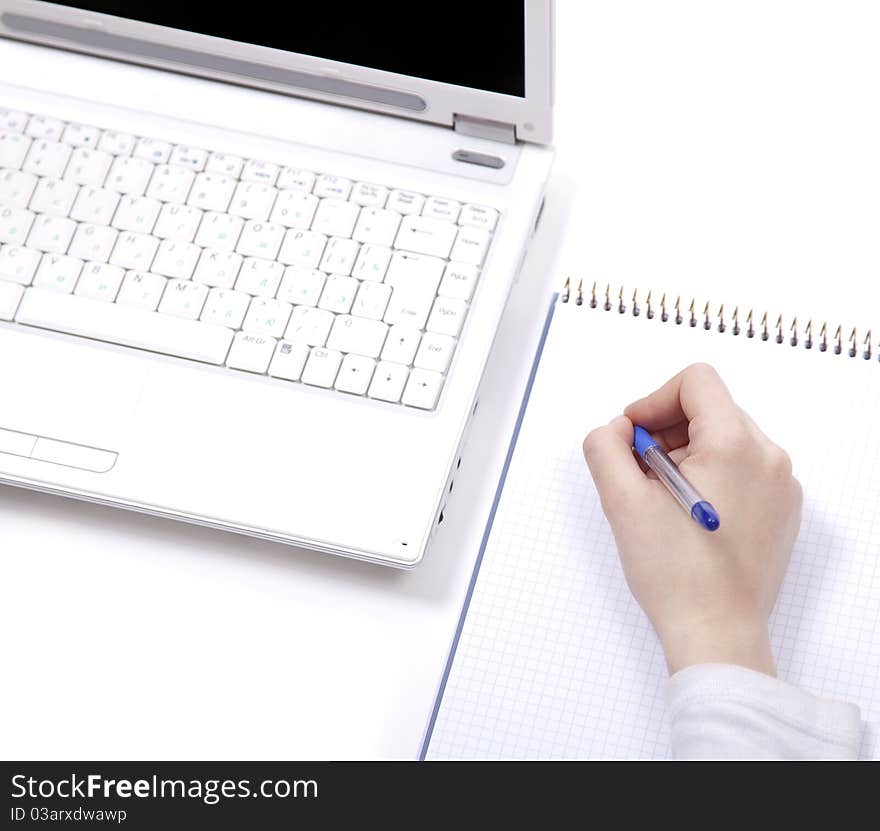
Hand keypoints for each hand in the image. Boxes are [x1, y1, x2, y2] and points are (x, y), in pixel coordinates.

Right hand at [582, 363, 801, 675]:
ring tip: (662, 497)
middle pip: (709, 409)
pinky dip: (711, 475)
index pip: (695, 382)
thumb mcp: (621, 501)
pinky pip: (743, 467)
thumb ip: (605, 447)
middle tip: (640, 472)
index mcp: (733, 445)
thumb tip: (616, 429)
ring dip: (686, 453)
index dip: (654, 400)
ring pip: (725, 438)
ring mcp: (781, 484)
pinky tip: (687, 513)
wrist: (716, 633)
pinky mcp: (783, 509)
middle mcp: (768, 457)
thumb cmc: (675, 573)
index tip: (634, 434)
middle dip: (666, 431)